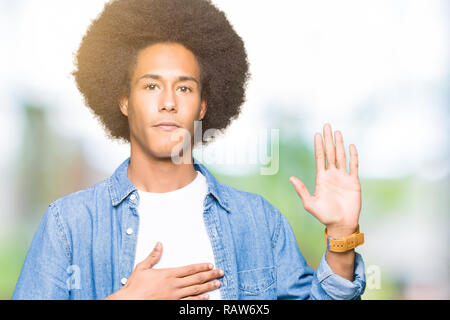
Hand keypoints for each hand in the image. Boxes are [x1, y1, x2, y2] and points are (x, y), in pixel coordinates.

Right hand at [104, 242, 223, 299]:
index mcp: (168, 274)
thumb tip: (159, 244)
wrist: (130, 302)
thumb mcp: (142, 268)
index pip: (189, 269)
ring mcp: (174, 296)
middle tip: (221, 273)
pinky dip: (199, 300)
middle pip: (196, 279)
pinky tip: (207, 298)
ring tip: (218, 284)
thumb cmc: (135, 286)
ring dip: (208, 287)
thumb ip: (153, 256)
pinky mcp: (172, 304)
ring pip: (195, 291)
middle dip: (210, 275)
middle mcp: (174, 285)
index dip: (201, 267)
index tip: (211, 265)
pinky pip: (189, 302)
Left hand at [289, 123, 360, 237]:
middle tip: (327, 125)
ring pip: (341, 156)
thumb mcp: (310, 203)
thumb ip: (301, 190)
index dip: (318, 145)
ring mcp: (343, 177)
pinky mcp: (353, 182)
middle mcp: (332, 175)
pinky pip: (354, 166)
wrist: (340, 224)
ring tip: (337, 132)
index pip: (319, 157)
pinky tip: (351, 146)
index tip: (316, 134)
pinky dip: (353, 156)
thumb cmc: (324, 215)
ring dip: (339, 144)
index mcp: (321, 178)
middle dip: (328, 139)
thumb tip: (291, 177)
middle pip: (330, 153)